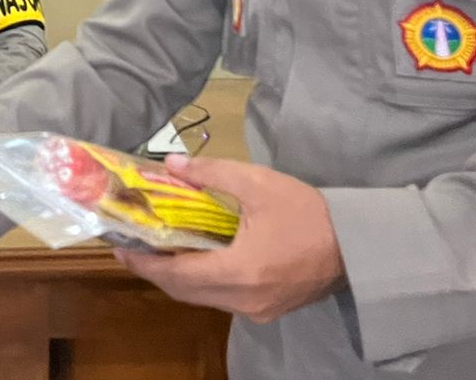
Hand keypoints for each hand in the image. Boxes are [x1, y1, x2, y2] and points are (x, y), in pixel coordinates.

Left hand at [112, 156, 345, 323]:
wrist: (357, 244)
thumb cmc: (307, 212)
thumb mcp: (258, 184)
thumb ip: (211, 174)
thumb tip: (172, 164)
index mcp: (240, 271)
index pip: (177, 274)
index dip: (144, 262)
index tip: (119, 247)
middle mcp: (243, 300)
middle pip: (185, 292)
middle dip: (155, 271)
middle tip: (132, 247)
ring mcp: (256, 310)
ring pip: (202, 299)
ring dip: (178, 278)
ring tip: (157, 250)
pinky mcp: (267, 310)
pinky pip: (222, 300)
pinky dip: (201, 282)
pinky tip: (195, 260)